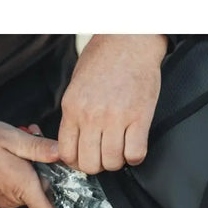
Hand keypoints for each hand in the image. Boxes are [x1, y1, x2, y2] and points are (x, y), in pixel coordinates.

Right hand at [0, 119, 70, 207]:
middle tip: (45, 152)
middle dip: (50, 176)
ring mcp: (4, 199)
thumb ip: (40, 148)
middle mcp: (14, 198)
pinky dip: (24, 174)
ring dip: (35, 172)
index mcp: (22, 187)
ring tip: (27, 147)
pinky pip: (19, 189)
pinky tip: (16, 156)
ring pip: (31, 190)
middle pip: (44, 196)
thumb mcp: (14, 139)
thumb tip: (63, 153)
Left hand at [58, 34, 167, 173]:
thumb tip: (75, 143)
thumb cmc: (102, 62)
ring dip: (117, 162)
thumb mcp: (75, 88)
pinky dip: (135, 157)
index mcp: (72, 109)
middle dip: (97, 166)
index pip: (67, 154)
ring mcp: (116, 117)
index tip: (85, 159)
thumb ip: (73, 116)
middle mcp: (91, 116)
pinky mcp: (139, 117)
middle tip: (104, 157)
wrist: (129, 41)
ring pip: (112, 162)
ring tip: (120, 150)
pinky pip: (135, 154)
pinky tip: (134, 147)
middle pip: (90, 164)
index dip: (77, 163)